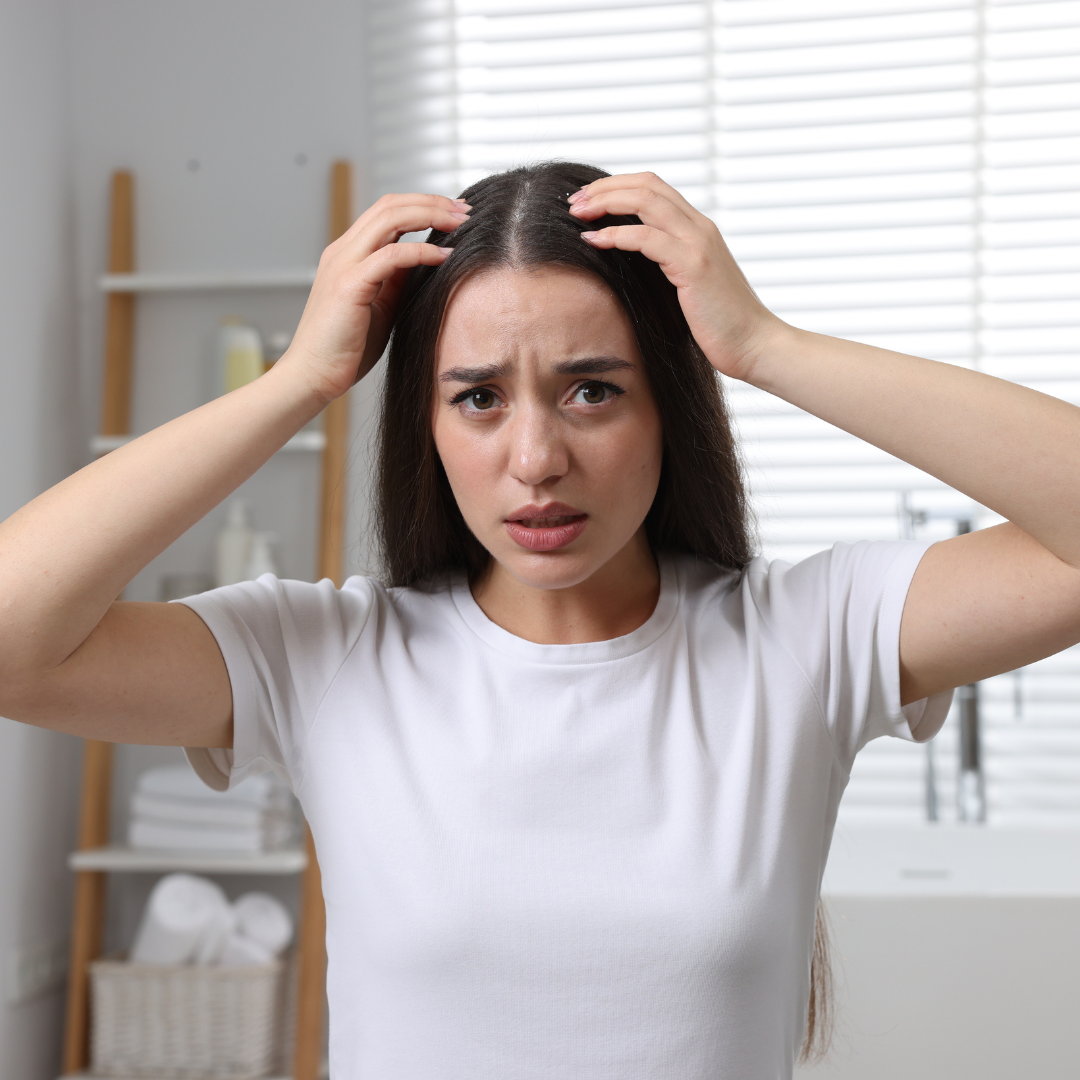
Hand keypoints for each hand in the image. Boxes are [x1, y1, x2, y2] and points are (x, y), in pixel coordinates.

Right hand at [281, 193, 469, 402]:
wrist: (313, 376)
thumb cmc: (344, 349)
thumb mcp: (380, 307)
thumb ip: (397, 281)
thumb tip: (425, 261)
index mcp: (348, 255)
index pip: (387, 213)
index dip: (422, 206)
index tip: (455, 213)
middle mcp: (343, 252)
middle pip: (390, 206)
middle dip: (432, 202)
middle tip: (466, 209)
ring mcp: (343, 264)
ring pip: (390, 219)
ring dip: (430, 215)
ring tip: (461, 222)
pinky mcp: (349, 285)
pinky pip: (392, 256)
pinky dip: (422, 251)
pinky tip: (445, 256)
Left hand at [568, 173, 782, 380]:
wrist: (754, 345)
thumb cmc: (720, 325)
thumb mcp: (690, 288)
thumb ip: (668, 268)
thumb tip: (634, 269)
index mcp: (698, 230)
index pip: (654, 188)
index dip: (617, 187)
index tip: (587, 201)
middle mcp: (700, 228)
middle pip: (646, 185)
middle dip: (605, 188)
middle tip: (574, 201)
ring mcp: (698, 243)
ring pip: (645, 201)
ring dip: (605, 203)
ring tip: (577, 214)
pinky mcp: (693, 265)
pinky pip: (646, 237)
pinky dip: (615, 235)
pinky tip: (594, 241)